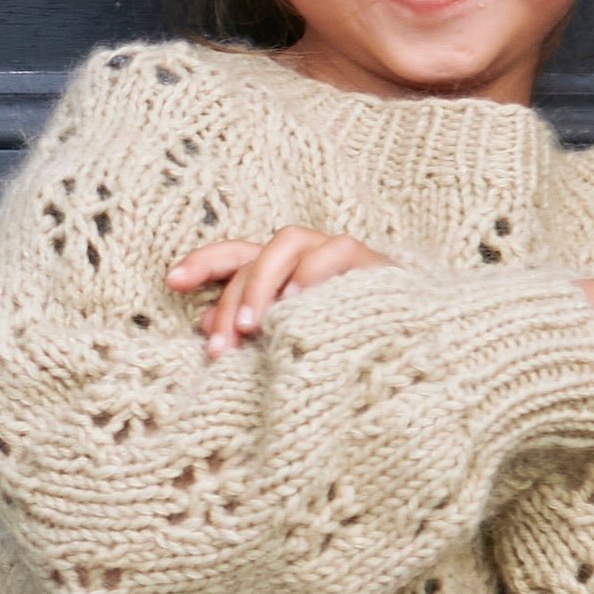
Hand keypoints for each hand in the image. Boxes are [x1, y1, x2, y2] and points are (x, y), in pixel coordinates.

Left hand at [166, 225, 390, 348]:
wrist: (422, 350)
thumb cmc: (346, 350)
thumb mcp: (288, 344)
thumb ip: (252, 331)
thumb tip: (207, 323)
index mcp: (282, 274)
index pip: (236, 256)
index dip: (203, 262)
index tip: (172, 280)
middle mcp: (306, 256)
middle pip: (255, 256)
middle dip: (233, 298)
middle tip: (222, 345)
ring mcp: (339, 255)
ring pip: (290, 243)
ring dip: (265, 282)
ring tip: (255, 327)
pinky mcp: (375, 265)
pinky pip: (339, 253)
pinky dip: (313, 274)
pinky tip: (298, 307)